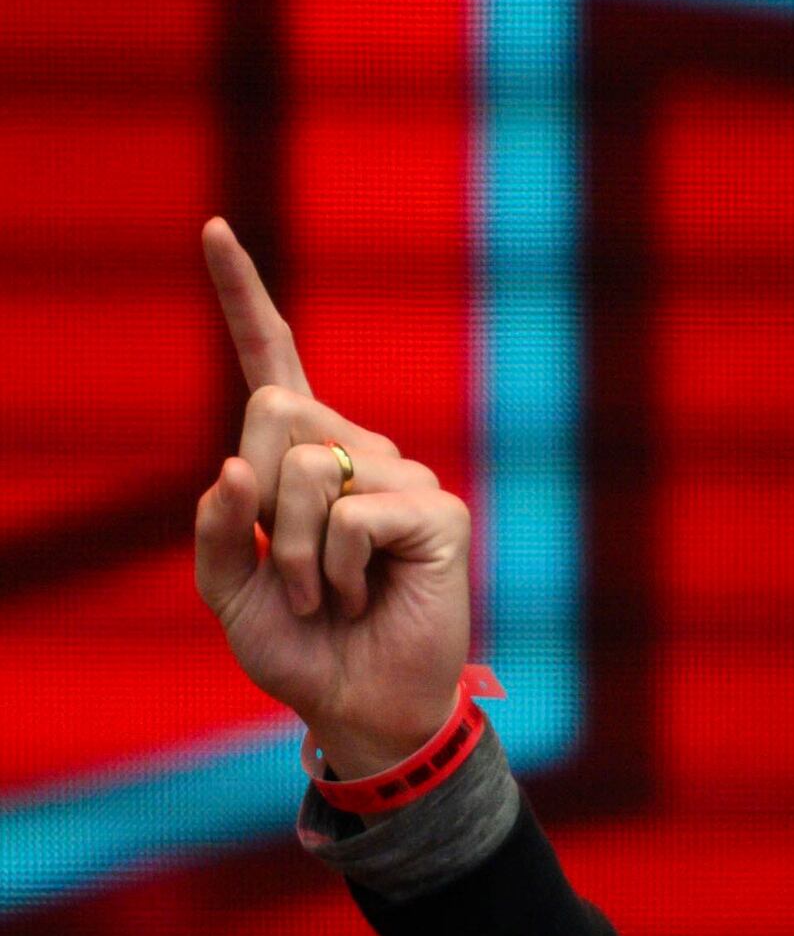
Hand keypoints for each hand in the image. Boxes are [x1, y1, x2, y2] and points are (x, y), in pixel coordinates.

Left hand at [188, 218, 472, 777]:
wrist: (361, 706)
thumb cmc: (300, 647)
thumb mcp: (228, 587)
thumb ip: (218, 525)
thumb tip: (238, 464)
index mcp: (300, 457)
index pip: (272, 362)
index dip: (242, 296)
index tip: (214, 228)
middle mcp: (356, 450)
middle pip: (275, 410)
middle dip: (260, 500)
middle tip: (292, 573)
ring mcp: (403, 475)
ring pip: (306, 467)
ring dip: (298, 551)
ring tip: (330, 597)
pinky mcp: (437, 512)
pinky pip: (353, 513)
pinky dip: (340, 567)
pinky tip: (365, 597)